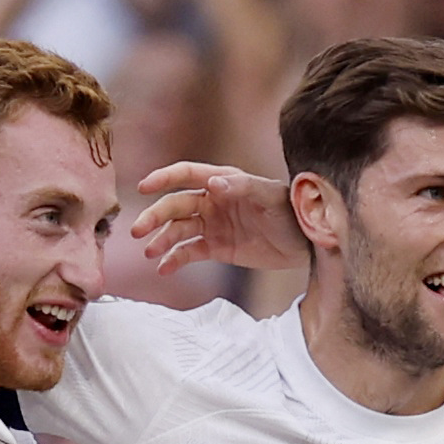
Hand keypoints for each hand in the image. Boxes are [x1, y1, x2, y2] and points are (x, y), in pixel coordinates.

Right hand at [132, 158, 312, 270]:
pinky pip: (190, 253)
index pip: (185, 175)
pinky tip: (163, 268)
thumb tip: (212, 184)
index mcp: (222, 181)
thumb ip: (241, 188)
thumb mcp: (268, 196)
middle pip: (175, 206)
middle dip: (155, 218)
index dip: (163, 179)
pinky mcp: (217, 248)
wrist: (306, 242)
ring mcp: (213, 225)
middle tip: (137, 231)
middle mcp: (212, 201)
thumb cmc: (290, 211)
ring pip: (178, 231)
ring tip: (149, 253)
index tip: (143, 187)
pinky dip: (175, 260)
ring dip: (161, 240)